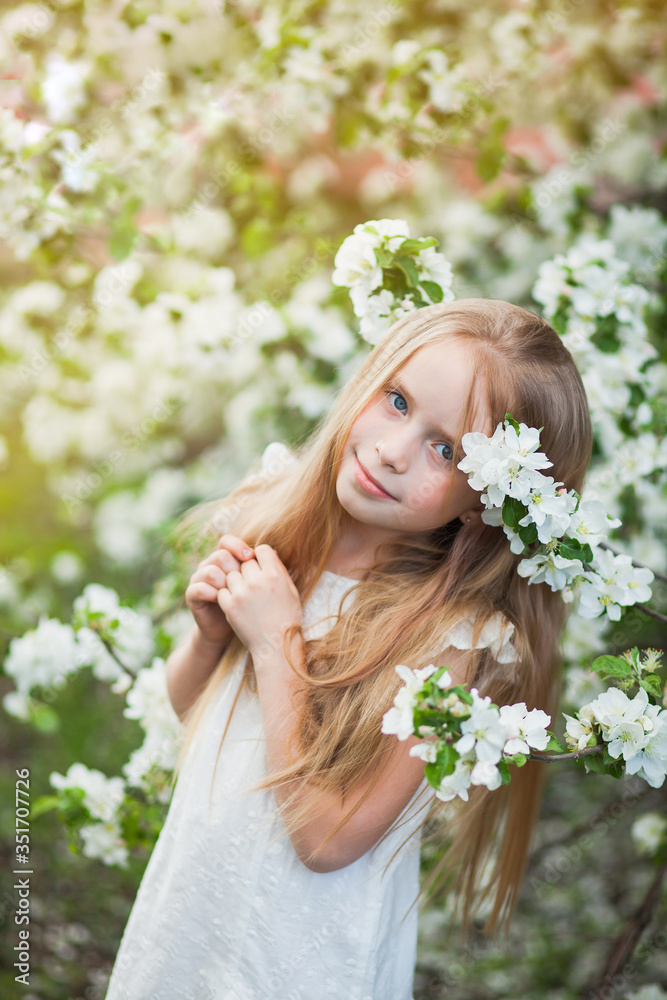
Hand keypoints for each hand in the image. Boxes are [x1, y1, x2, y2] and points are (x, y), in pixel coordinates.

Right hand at [185, 534, 256, 646]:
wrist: (228, 629)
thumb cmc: (247, 604)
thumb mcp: (254, 584)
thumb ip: (260, 568)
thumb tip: (274, 551)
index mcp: (223, 558)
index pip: (226, 541)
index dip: (238, 546)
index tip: (252, 557)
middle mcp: (208, 565)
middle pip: (221, 555)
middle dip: (235, 569)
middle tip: (245, 583)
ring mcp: (198, 579)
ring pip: (211, 571)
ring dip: (225, 583)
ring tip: (235, 595)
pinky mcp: (191, 595)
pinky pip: (200, 589)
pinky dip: (213, 595)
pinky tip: (224, 603)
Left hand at [216, 543, 302, 659]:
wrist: (276, 646)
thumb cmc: (287, 618)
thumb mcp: (291, 591)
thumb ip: (279, 570)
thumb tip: (270, 552)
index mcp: (275, 575)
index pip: (262, 550)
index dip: (261, 557)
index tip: (261, 566)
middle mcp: (257, 581)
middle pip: (245, 562)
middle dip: (248, 569)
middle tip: (253, 583)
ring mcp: (241, 593)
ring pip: (231, 574)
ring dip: (236, 581)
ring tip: (244, 594)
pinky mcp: (229, 606)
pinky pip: (222, 590)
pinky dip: (227, 595)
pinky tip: (236, 603)